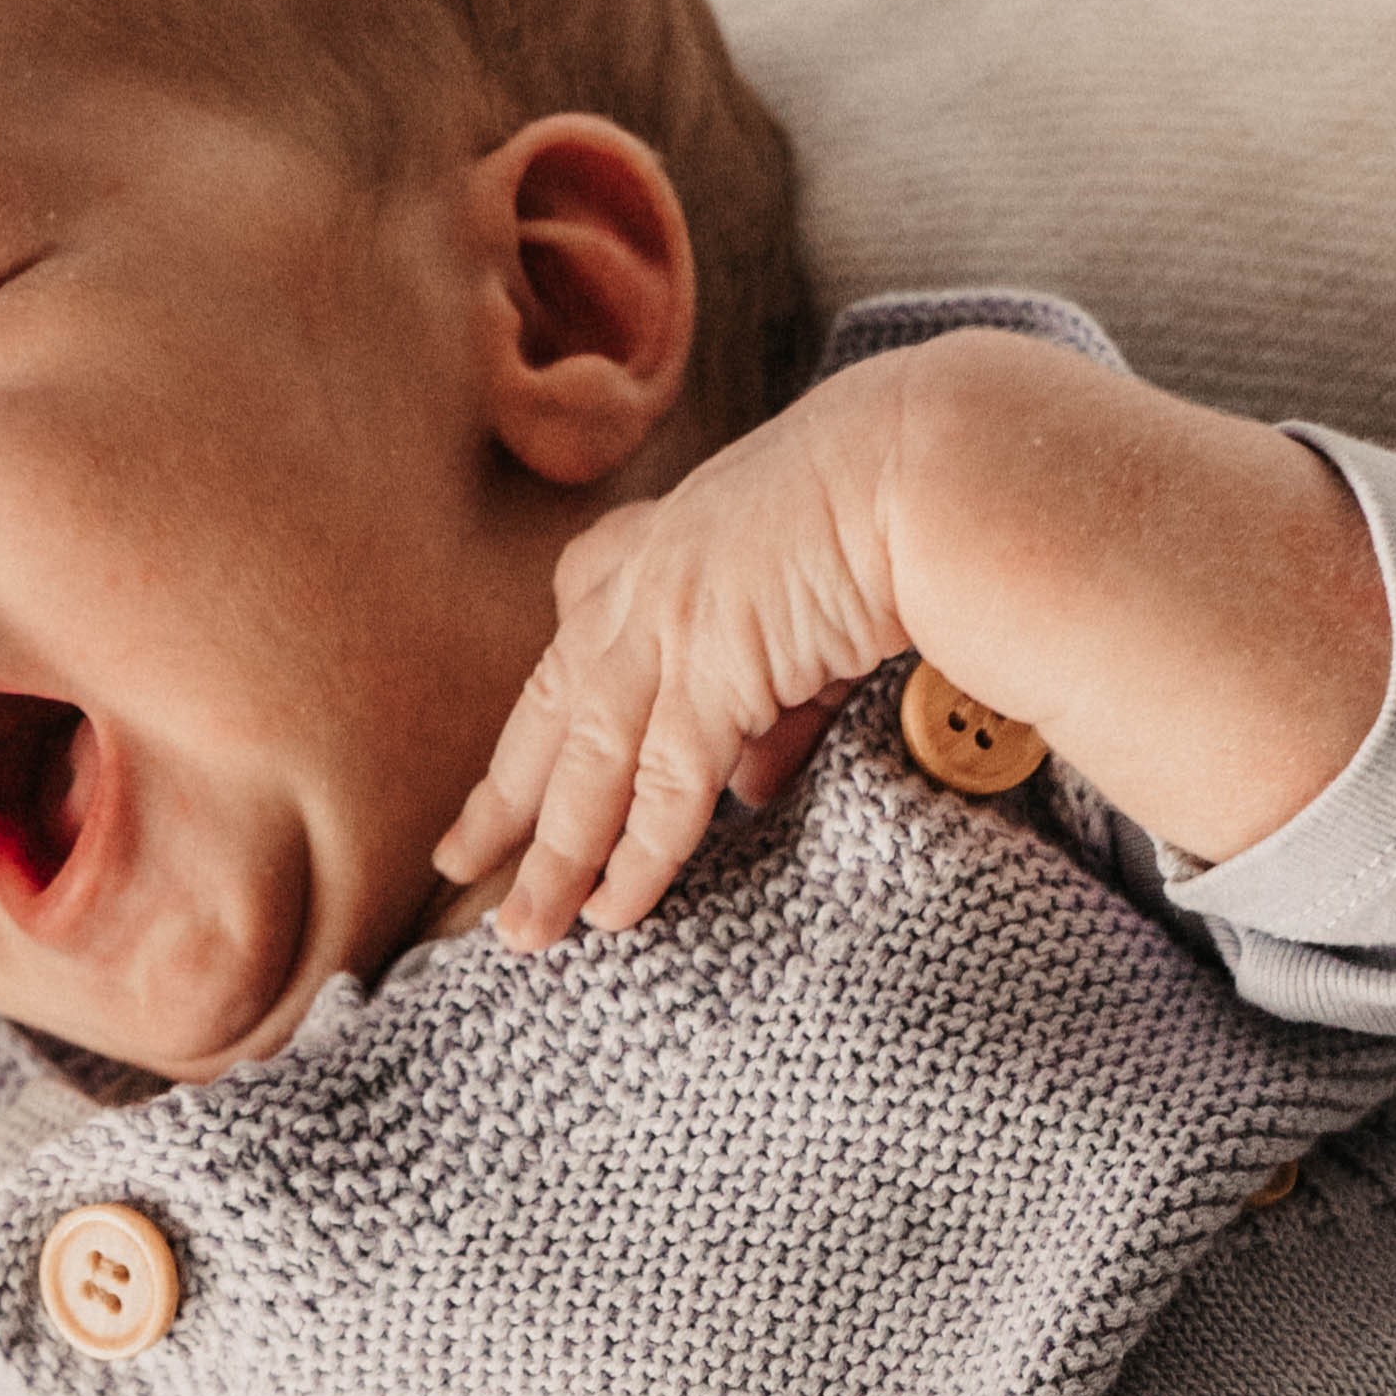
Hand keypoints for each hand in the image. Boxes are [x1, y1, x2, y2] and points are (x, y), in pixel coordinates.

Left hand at [437, 365, 913, 949]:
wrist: (936, 463)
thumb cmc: (902, 506)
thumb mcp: (817, 599)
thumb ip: (777, 701)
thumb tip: (750, 786)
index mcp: (671, 540)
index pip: (579, 622)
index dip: (548, 700)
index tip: (523, 757)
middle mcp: (648, 579)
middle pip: (551, 704)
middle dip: (504, 794)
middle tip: (459, 862)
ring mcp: (670, 623)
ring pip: (590, 762)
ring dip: (554, 857)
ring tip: (524, 932)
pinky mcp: (714, 668)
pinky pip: (664, 785)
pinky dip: (636, 855)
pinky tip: (611, 912)